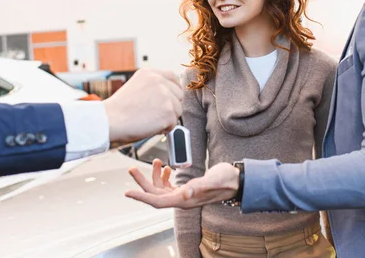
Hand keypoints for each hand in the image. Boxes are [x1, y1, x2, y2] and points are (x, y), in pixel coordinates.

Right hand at [104, 69, 182, 143]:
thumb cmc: (119, 109)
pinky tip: (151, 126)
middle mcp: (160, 82)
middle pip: (178, 95)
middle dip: (171, 105)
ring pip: (178, 110)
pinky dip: (165, 128)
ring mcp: (166, 96)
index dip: (174, 89)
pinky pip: (174, 123)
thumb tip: (168, 94)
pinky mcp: (168, 111)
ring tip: (150, 120)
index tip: (171, 97)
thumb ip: (153, 86)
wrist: (109, 120)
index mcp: (150, 74)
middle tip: (156, 114)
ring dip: (167, 118)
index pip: (173, 77)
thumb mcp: (136, 86)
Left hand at [125, 159, 239, 209]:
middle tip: (132, 169)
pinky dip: (163, 176)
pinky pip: (168, 186)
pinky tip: (165, 168)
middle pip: (155, 194)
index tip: (128, 193)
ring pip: (160, 189)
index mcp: (184, 200)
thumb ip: (200, 186)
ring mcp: (184, 194)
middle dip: (142, 182)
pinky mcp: (187, 189)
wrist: (236, 180)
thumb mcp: (213, 180)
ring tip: (155, 162)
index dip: (142, 197)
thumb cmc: (226, 180)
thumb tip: (186, 193)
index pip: (157, 201)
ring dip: (153, 176)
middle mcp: (181, 199)